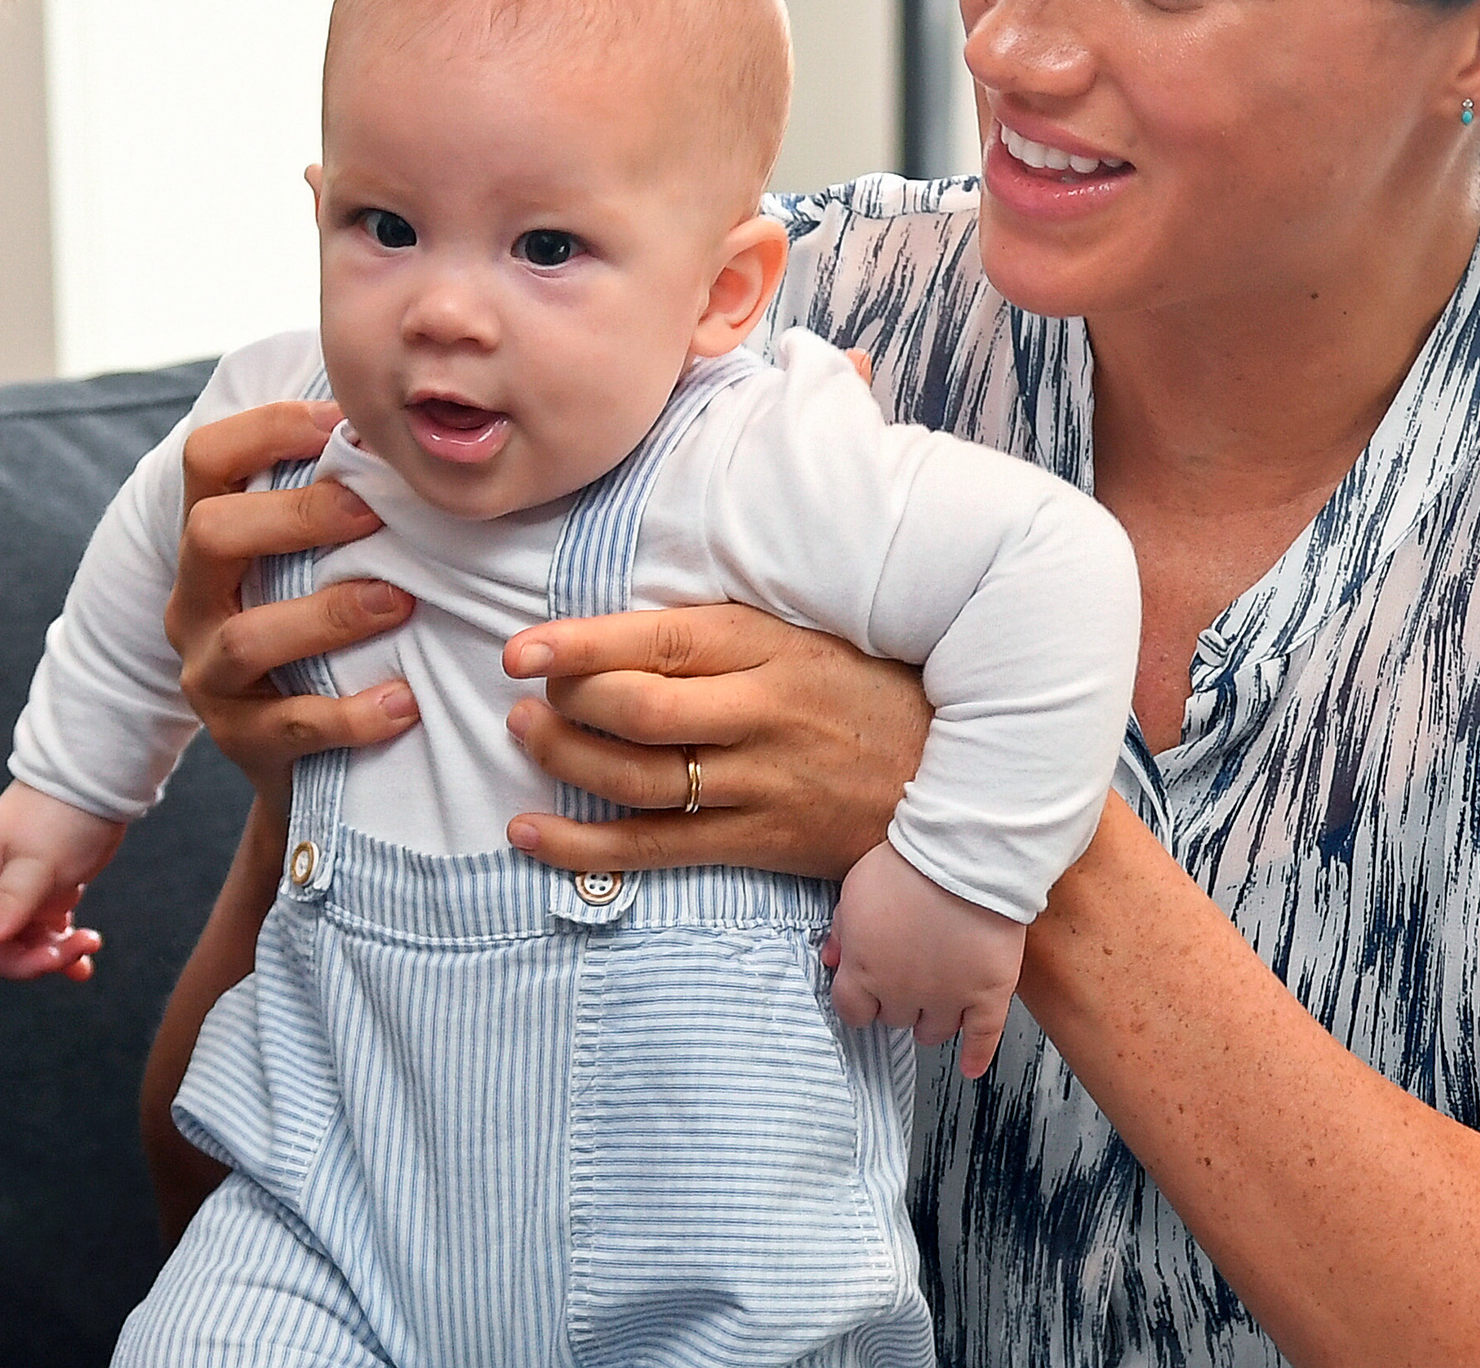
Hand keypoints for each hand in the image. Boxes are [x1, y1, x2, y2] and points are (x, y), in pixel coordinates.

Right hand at [0, 781, 125, 993]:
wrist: (98, 780)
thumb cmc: (64, 813)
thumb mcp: (38, 860)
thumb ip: (12, 900)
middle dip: (30, 959)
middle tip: (69, 952)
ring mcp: (25, 891)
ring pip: (26, 941)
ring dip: (54, 954)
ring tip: (89, 945)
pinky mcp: (52, 890)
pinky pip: (51, 931)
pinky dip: (65, 946)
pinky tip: (86, 959)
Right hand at [166, 399, 420, 804]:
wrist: (306, 770)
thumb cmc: (324, 639)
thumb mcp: (312, 568)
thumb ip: (338, 506)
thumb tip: (405, 427)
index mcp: (210, 544)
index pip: (207, 459)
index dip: (267, 428)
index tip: (342, 422)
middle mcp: (194, 602)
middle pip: (209, 533)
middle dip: (296, 515)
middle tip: (374, 513)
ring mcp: (208, 675)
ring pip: (245, 637)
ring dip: (329, 615)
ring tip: (399, 603)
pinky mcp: (240, 742)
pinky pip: (289, 725)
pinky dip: (351, 714)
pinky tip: (403, 702)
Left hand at [497, 604, 929, 878]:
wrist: (958, 778)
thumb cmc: (868, 692)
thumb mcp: (805, 636)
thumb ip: (721, 635)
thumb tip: (620, 628)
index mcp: (769, 649)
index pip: (659, 641)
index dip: (581, 645)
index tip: (521, 649)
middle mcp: (762, 715)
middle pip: (639, 712)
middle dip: (566, 704)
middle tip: (525, 694)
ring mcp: (761, 784)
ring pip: (638, 780)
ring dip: (564, 761)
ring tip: (523, 737)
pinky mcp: (760, 842)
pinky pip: (655, 850)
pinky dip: (583, 846)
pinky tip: (530, 833)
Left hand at [824, 841, 1024, 1076]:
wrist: (963, 856)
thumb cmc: (906, 866)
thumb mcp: (855, 890)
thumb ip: (842, 930)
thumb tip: (832, 959)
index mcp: (865, 970)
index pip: (852, 1011)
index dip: (859, 1003)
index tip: (866, 997)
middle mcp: (903, 993)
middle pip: (894, 1019)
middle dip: (896, 1003)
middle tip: (906, 984)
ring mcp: (947, 998)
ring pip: (933, 1032)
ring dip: (930, 1024)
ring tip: (934, 1011)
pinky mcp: (988, 995)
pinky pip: (983, 1037)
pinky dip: (977, 1055)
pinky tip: (971, 1066)